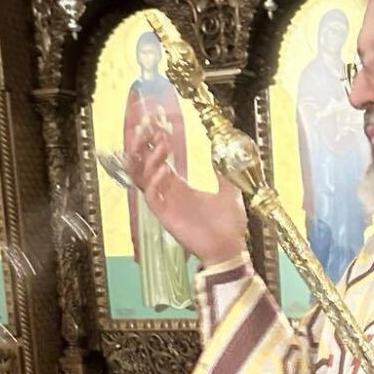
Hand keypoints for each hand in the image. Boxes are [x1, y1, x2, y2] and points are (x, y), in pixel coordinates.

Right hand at [127, 123, 246, 266]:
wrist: (231, 249)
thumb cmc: (229, 225)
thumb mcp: (229, 191)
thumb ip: (223, 172)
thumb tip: (224, 153)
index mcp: (180, 187)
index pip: (157, 160)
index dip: (154, 142)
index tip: (159, 125)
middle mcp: (168, 194)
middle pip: (142, 165)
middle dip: (142, 145)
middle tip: (148, 127)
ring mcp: (165, 205)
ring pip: (143, 178)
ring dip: (149, 159)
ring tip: (162, 145)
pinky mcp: (165, 217)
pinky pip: (151, 197)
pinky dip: (154, 181)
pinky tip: (165, 169)